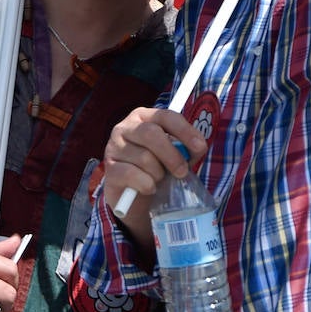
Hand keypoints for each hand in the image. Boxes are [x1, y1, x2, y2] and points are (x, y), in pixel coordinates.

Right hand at [101, 108, 206, 249]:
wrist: (133, 194)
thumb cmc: (156, 168)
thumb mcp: (173, 155)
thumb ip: (185, 149)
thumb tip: (197, 147)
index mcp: (144, 117)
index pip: (166, 116)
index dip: (185, 131)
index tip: (200, 147)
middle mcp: (125, 127)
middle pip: (151, 134)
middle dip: (172, 155)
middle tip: (182, 172)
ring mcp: (114, 146)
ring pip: (144, 158)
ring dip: (158, 174)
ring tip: (159, 179)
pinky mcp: (109, 168)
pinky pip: (132, 175)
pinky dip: (146, 185)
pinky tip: (149, 188)